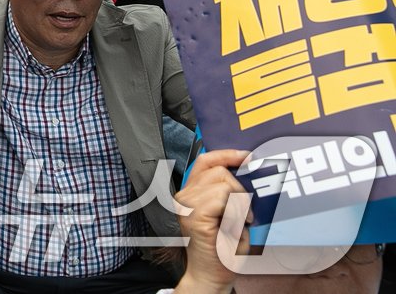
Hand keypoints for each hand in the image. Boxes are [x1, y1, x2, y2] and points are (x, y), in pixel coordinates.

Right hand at [174, 149, 249, 292]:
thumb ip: (229, 194)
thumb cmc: (222, 249)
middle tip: (246, 211)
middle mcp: (184, 196)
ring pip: (222, 182)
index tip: (247, 156)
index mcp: (191, 194)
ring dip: (240, 201)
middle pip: (218, 170)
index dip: (226, 154)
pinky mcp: (195, 216)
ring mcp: (187, 206)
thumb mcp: (227, 215)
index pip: (205, 161)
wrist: (211, 276)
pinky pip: (224, 198)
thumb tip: (247, 174)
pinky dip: (237, 209)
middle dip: (240, 187)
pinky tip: (239, 224)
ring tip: (242, 221)